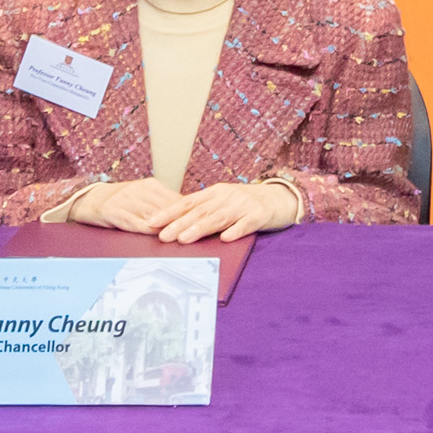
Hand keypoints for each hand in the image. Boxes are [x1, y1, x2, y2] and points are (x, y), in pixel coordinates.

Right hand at [66, 178, 187, 232]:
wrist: (90, 199)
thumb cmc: (122, 201)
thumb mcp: (143, 197)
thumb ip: (163, 204)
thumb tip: (189, 213)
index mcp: (151, 185)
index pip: (176, 200)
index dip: (190, 212)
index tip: (205, 221)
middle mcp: (140, 190)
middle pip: (168, 208)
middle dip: (183, 221)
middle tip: (199, 231)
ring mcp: (128, 200)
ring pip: (154, 216)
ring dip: (169, 227)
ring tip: (183, 236)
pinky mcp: (115, 212)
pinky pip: (135, 222)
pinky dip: (148, 230)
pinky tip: (158, 237)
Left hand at [153, 182, 301, 242]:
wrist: (281, 198)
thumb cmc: (248, 203)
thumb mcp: (225, 201)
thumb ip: (206, 210)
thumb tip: (178, 224)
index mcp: (216, 193)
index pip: (188, 202)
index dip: (169, 212)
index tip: (151, 222)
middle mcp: (227, 197)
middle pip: (200, 211)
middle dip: (179, 223)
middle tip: (162, 235)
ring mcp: (244, 205)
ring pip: (218, 218)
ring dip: (200, 228)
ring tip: (183, 239)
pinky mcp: (260, 215)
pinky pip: (246, 224)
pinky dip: (235, 231)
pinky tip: (224, 239)